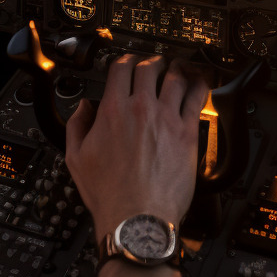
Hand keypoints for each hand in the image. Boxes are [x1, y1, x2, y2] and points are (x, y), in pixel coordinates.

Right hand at [65, 55, 210, 241]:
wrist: (137, 216)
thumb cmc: (109, 194)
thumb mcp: (76, 159)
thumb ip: (77, 126)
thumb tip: (83, 109)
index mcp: (113, 111)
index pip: (121, 69)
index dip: (125, 60)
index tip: (128, 62)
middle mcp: (141, 109)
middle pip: (149, 67)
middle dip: (151, 61)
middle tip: (154, 64)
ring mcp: (166, 118)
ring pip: (175, 77)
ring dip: (176, 68)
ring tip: (178, 68)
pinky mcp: (187, 132)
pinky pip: (197, 98)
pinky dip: (199, 84)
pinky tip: (200, 82)